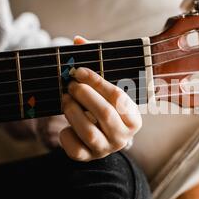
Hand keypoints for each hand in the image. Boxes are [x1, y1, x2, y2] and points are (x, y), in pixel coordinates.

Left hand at [59, 36, 141, 160]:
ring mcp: (105, 150)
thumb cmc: (104, 105)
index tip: (79, 70)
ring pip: (88, 131)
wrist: (101, 136)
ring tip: (65, 99)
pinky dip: (66, 135)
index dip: (96, 81)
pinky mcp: (88, 158)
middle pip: (104, 113)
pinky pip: (74, 149)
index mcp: (133, 118)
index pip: (117, 96)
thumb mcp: (105, 85)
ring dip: (72, 111)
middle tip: (70, 84)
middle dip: (83, 95)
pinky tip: (67, 124)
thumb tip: (77, 40)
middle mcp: (123, 137)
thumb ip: (95, 61)